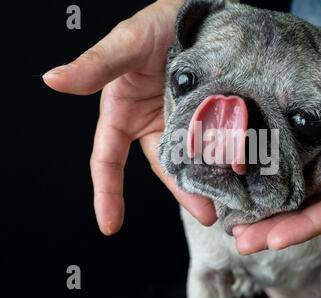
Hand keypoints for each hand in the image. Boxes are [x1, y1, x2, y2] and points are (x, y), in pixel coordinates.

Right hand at [43, 0, 215, 234]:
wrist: (199, 12)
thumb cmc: (156, 23)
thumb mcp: (126, 43)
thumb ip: (96, 65)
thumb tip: (53, 79)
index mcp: (123, 113)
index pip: (108, 159)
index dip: (107, 191)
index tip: (110, 224)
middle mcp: (152, 123)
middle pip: (164, 167)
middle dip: (183, 193)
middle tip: (205, 215)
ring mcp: (182, 122)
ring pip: (192, 160)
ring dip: (207, 182)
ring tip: (226, 204)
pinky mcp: (208, 116)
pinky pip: (214, 142)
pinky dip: (224, 159)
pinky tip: (238, 172)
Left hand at [232, 30, 320, 254]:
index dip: (312, 224)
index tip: (276, 238)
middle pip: (319, 213)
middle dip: (281, 230)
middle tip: (244, 241)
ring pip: (305, 204)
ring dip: (272, 220)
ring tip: (238, 231)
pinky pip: (298, 184)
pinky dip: (274, 197)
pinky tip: (248, 203)